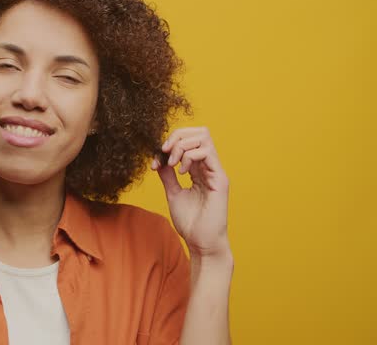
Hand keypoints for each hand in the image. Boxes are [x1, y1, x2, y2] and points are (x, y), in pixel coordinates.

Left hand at [151, 126, 230, 257]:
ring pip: (203, 138)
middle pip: (199, 132)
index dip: (171, 142)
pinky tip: (181, 172)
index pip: (190, 139)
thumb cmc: (191, 222)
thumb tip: (159, 159)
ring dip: (181, 146)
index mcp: (199, 169)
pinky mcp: (220, 180)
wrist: (201, 243)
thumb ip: (167, 175)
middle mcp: (210, 167)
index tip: (156, 159)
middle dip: (177, 137)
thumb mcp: (173, 193)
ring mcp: (216, 172)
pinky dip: (189, 157)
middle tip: (164, 153)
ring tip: (172, 165)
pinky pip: (207, 153)